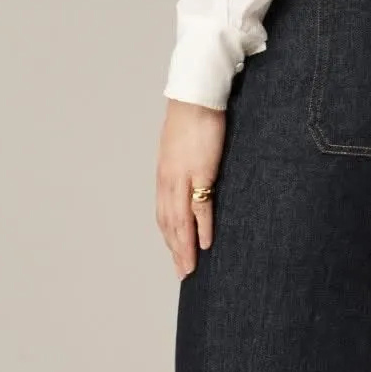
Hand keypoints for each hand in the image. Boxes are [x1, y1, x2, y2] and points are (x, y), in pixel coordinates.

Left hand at [157, 97, 225, 277]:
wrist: (195, 98)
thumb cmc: (192, 118)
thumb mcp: (182, 146)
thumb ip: (184, 164)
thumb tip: (192, 175)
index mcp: (164, 176)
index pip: (164, 214)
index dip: (169, 237)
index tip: (175, 254)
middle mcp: (169, 182)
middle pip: (169, 224)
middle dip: (175, 251)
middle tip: (183, 273)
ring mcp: (183, 179)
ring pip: (180, 222)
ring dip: (184, 248)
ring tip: (190, 268)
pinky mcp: (200, 173)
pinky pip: (200, 207)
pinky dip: (202, 228)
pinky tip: (206, 244)